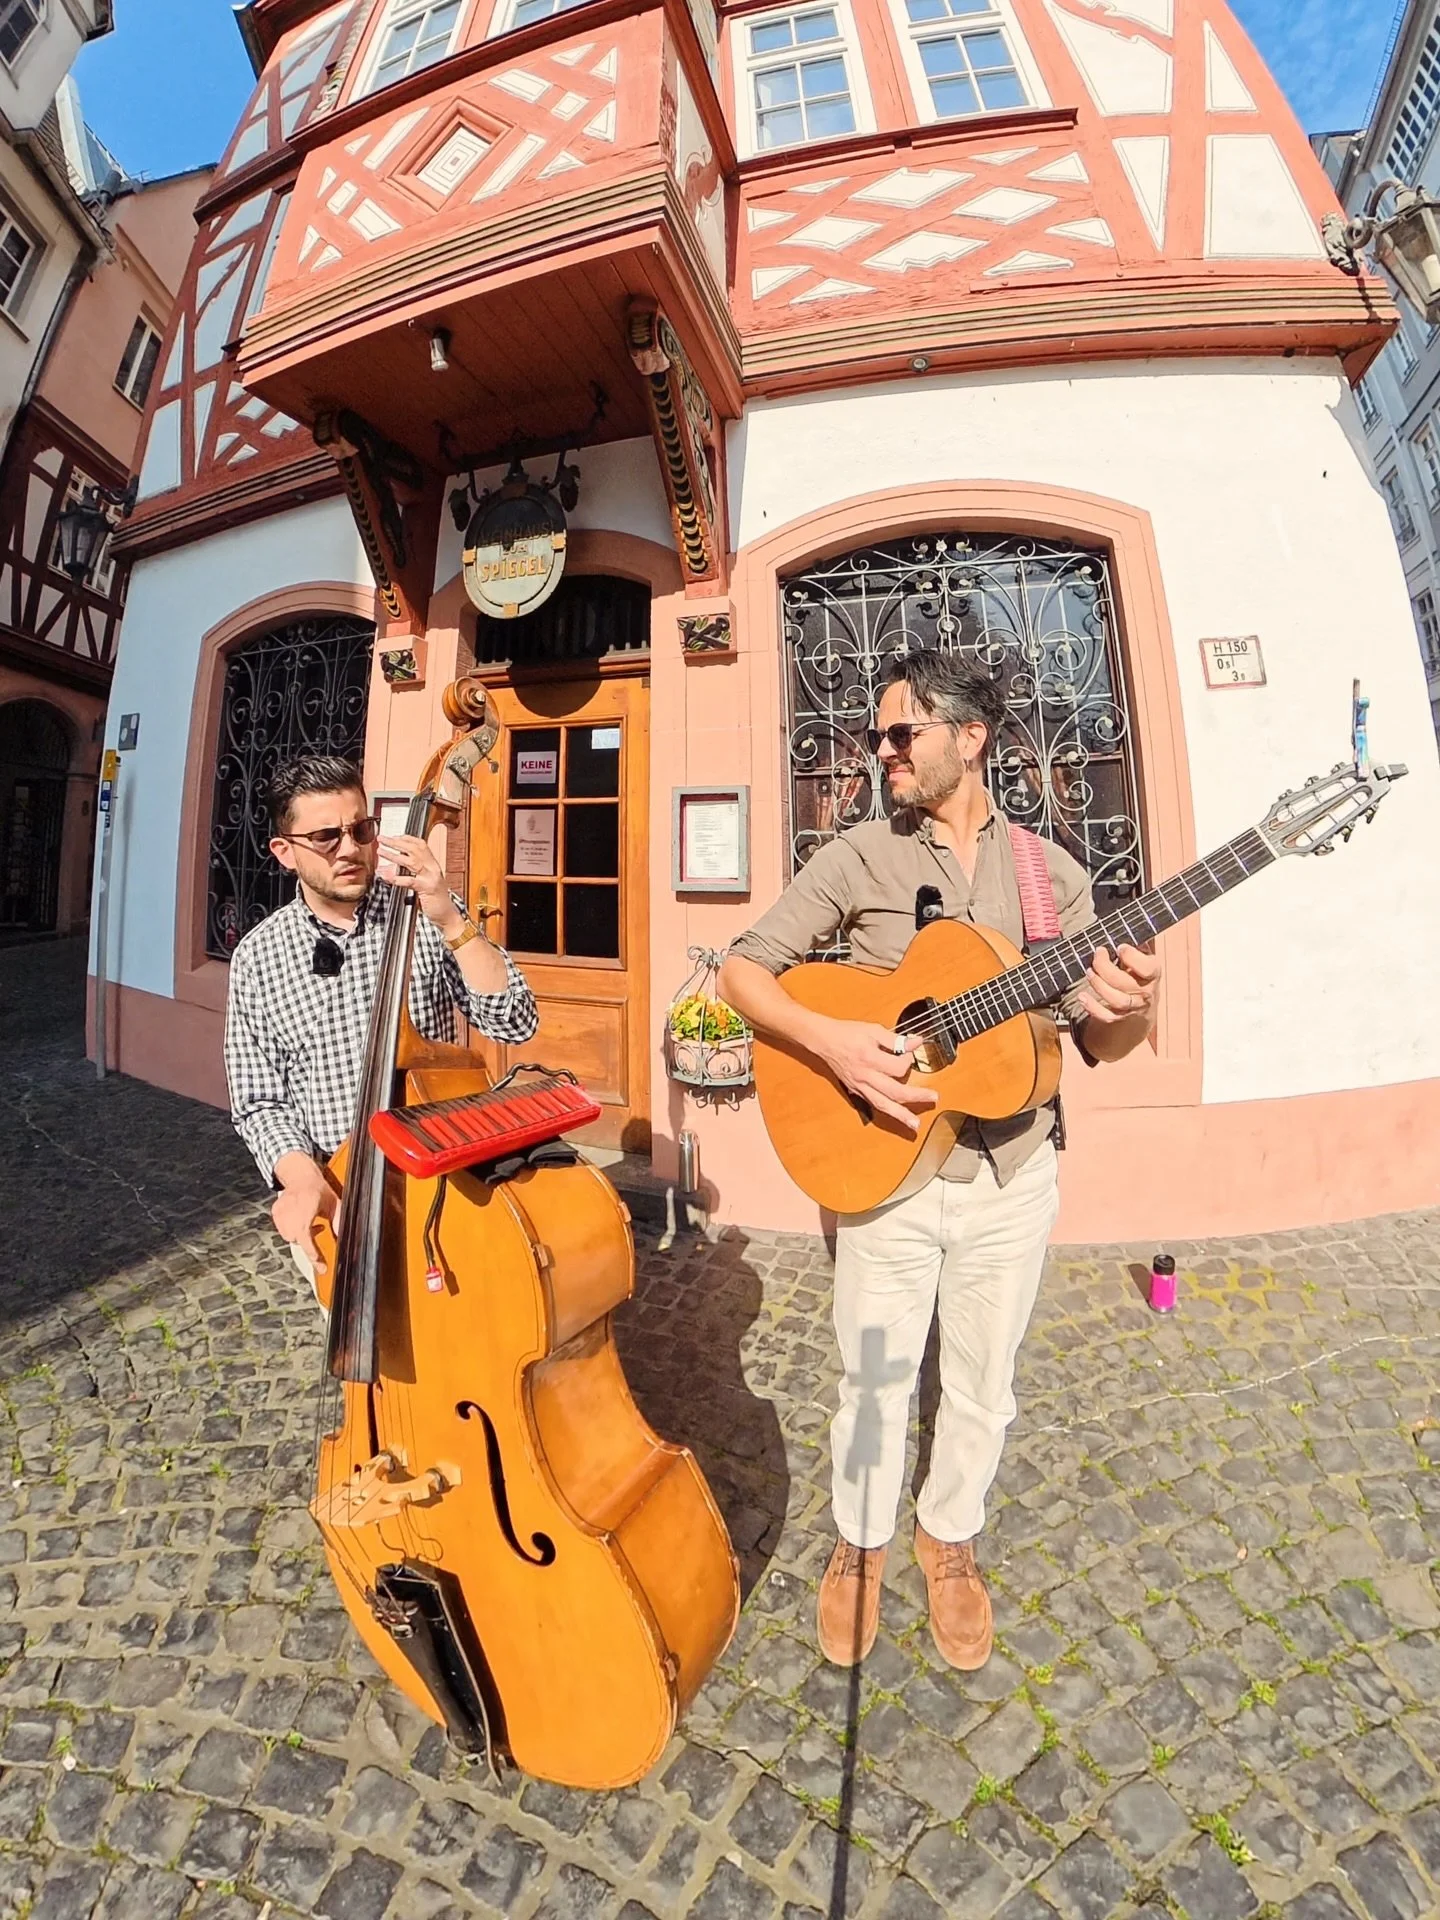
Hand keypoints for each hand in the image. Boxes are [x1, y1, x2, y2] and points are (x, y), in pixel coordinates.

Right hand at [271, 1158, 336, 1274]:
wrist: (300, 1176)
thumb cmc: (319, 1189)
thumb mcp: (335, 1203)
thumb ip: (338, 1221)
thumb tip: (345, 1238)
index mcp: (307, 1206)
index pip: (306, 1236)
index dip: (313, 1254)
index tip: (321, 1266)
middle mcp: (291, 1209)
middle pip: (296, 1239)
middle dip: (307, 1241)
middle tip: (318, 1228)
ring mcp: (281, 1211)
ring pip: (288, 1237)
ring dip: (299, 1236)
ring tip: (309, 1222)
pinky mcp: (275, 1212)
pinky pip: (282, 1230)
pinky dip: (291, 1230)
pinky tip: (299, 1219)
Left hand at [378, 834, 462, 935]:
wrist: (447, 916)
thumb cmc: (435, 901)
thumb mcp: (425, 883)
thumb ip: (412, 874)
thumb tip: (392, 868)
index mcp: (433, 865)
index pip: (421, 845)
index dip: (406, 838)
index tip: (394, 836)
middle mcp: (433, 868)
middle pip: (414, 849)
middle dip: (396, 842)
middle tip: (382, 839)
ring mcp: (431, 878)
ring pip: (411, 861)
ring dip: (393, 855)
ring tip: (381, 852)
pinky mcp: (427, 889)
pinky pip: (410, 881)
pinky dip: (397, 878)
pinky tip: (386, 876)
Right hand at [812, 1019, 937, 1132]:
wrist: (824, 1041)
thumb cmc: (847, 1033)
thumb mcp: (873, 1029)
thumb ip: (896, 1038)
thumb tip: (916, 1043)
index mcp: (869, 1058)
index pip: (898, 1067)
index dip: (908, 1060)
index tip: (909, 1052)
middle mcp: (865, 1076)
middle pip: (895, 1091)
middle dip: (916, 1096)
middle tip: (934, 1097)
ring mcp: (860, 1086)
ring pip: (883, 1104)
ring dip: (901, 1116)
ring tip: (915, 1124)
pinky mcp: (857, 1091)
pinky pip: (874, 1104)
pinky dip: (887, 1112)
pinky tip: (897, 1117)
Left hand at [1074, 942, 1160, 1025]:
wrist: (1145, 1000)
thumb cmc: (1139, 970)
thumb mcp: (1142, 954)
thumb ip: (1135, 945)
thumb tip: (1119, 931)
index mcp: (1153, 972)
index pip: (1147, 968)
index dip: (1132, 957)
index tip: (1119, 947)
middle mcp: (1146, 991)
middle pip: (1126, 983)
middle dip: (1106, 968)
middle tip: (1097, 954)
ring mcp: (1133, 1006)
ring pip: (1117, 1000)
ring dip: (1099, 985)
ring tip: (1089, 972)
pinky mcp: (1121, 1016)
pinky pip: (1107, 1017)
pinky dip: (1093, 1008)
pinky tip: (1082, 997)